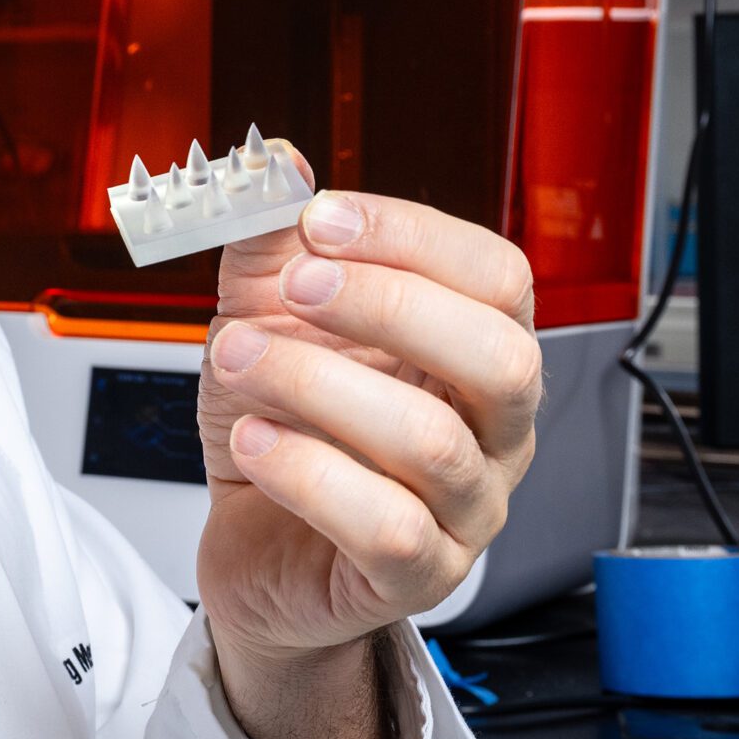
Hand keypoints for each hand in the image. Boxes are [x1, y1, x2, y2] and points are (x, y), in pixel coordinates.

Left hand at [193, 155, 540, 738]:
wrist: (251, 542)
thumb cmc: (283, 425)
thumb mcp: (265, 316)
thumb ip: (271, 239)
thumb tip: (273, 161)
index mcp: (476, 350)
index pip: (499, 277)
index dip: (412, 236)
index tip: (319, 218)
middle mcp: (494, 430)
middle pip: (502, 357)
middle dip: (389, 306)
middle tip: (293, 286)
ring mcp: (467, 510)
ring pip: (429, 442)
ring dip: (316, 385)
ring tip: (236, 359)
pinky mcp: (418, 577)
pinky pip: (387, 527)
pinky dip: (307, 473)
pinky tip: (253, 441)